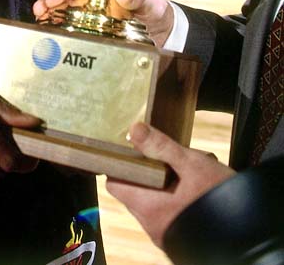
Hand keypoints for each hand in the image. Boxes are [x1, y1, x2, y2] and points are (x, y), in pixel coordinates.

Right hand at [33, 0, 174, 46]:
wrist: (161, 35)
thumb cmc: (154, 10)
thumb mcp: (150, 1)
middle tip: (51, 2)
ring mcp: (85, 9)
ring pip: (60, 2)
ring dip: (48, 5)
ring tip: (41, 12)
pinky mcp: (83, 26)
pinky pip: (63, 21)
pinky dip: (51, 21)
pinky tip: (43, 24)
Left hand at [106, 123, 234, 247]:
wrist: (251, 234)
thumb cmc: (223, 200)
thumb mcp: (193, 164)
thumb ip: (162, 147)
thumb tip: (135, 129)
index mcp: (150, 207)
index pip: (115, 184)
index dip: (119, 165)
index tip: (132, 150)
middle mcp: (152, 224)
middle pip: (132, 192)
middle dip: (144, 172)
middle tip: (165, 157)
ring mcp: (163, 233)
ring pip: (149, 202)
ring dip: (159, 184)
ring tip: (182, 172)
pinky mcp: (176, 236)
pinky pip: (163, 213)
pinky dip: (170, 198)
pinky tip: (190, 188)